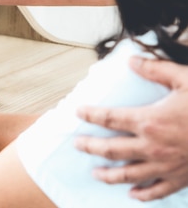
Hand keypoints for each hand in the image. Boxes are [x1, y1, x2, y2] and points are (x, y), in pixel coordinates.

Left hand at [75, 56, 187, 200]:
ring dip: (109, 175)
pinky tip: (133, 194)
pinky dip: (143, 194)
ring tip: (96, 173)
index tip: (79, 112)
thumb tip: (132, 61)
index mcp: (150, 121)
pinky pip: (157, 191)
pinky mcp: (180, 178)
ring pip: (128, 174)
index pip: (109, 118)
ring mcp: (165, 165)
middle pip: (111, 149)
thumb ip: (156, 70)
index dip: (91, 115)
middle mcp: (152, 146)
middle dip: (90, 147)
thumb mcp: (186, 80)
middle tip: (78, 144)